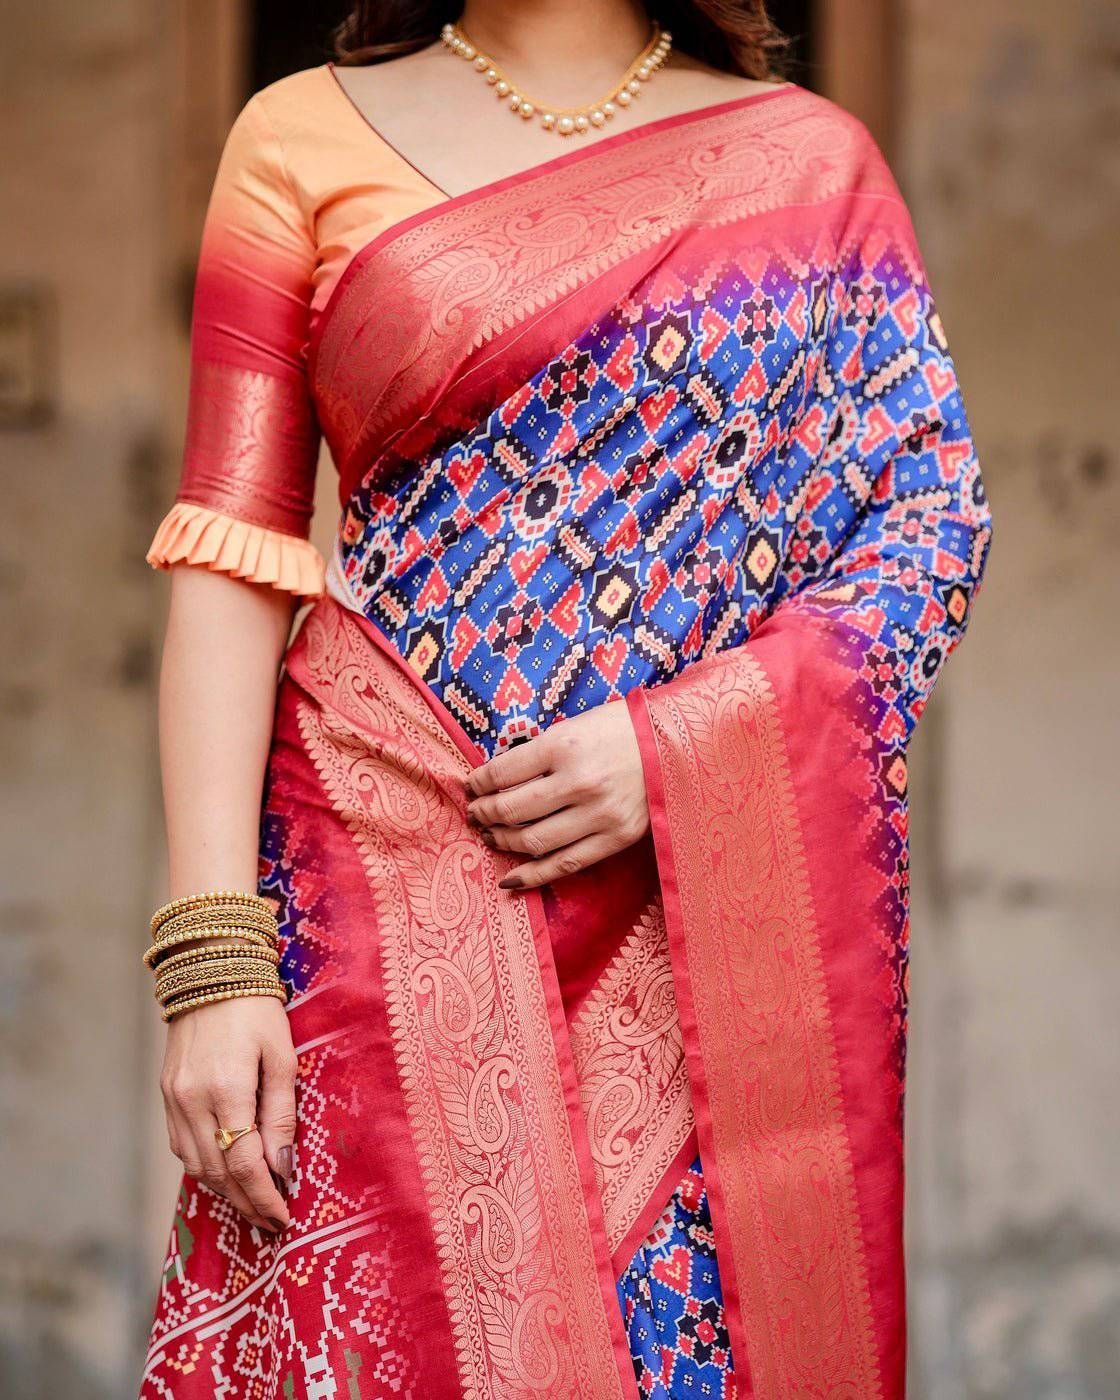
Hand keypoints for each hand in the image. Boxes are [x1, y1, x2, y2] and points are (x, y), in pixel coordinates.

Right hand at [161, 995, 296, 1233]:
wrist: (211, 970)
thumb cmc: (257, 1010)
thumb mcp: (283, 1058)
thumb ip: (281, 1115)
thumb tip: (282, 1168)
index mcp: (226, 1089)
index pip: (244, 1163)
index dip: (264, 1196)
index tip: (283, 1216)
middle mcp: (191, 1100)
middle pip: (217, 1172)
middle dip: (246, 1202)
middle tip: (272, 1221)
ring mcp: (173, 1099)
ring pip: (196, 1165)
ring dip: (225, 1190)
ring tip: (253, 1203)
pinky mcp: (166, 1095)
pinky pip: (182, 1146)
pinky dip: (205, 1166)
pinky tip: (227, 1171)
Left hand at [464, 700, 648, 889]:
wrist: (675, 745)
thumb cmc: (620, 730)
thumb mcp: (575, 725)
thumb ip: (539, 752)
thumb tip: (496, 778)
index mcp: (564, 745)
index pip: (502, 772)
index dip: (478, 784)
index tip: (471, 788)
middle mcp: (579, 781)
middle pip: (512, 810)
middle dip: (484, 814)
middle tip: (475, 814)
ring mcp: (599, 814)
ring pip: (533, 841)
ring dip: (502, 841)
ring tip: (491, 835)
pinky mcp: (615, 838)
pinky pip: (564, 865)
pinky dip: (532, 875)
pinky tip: (509, 878)